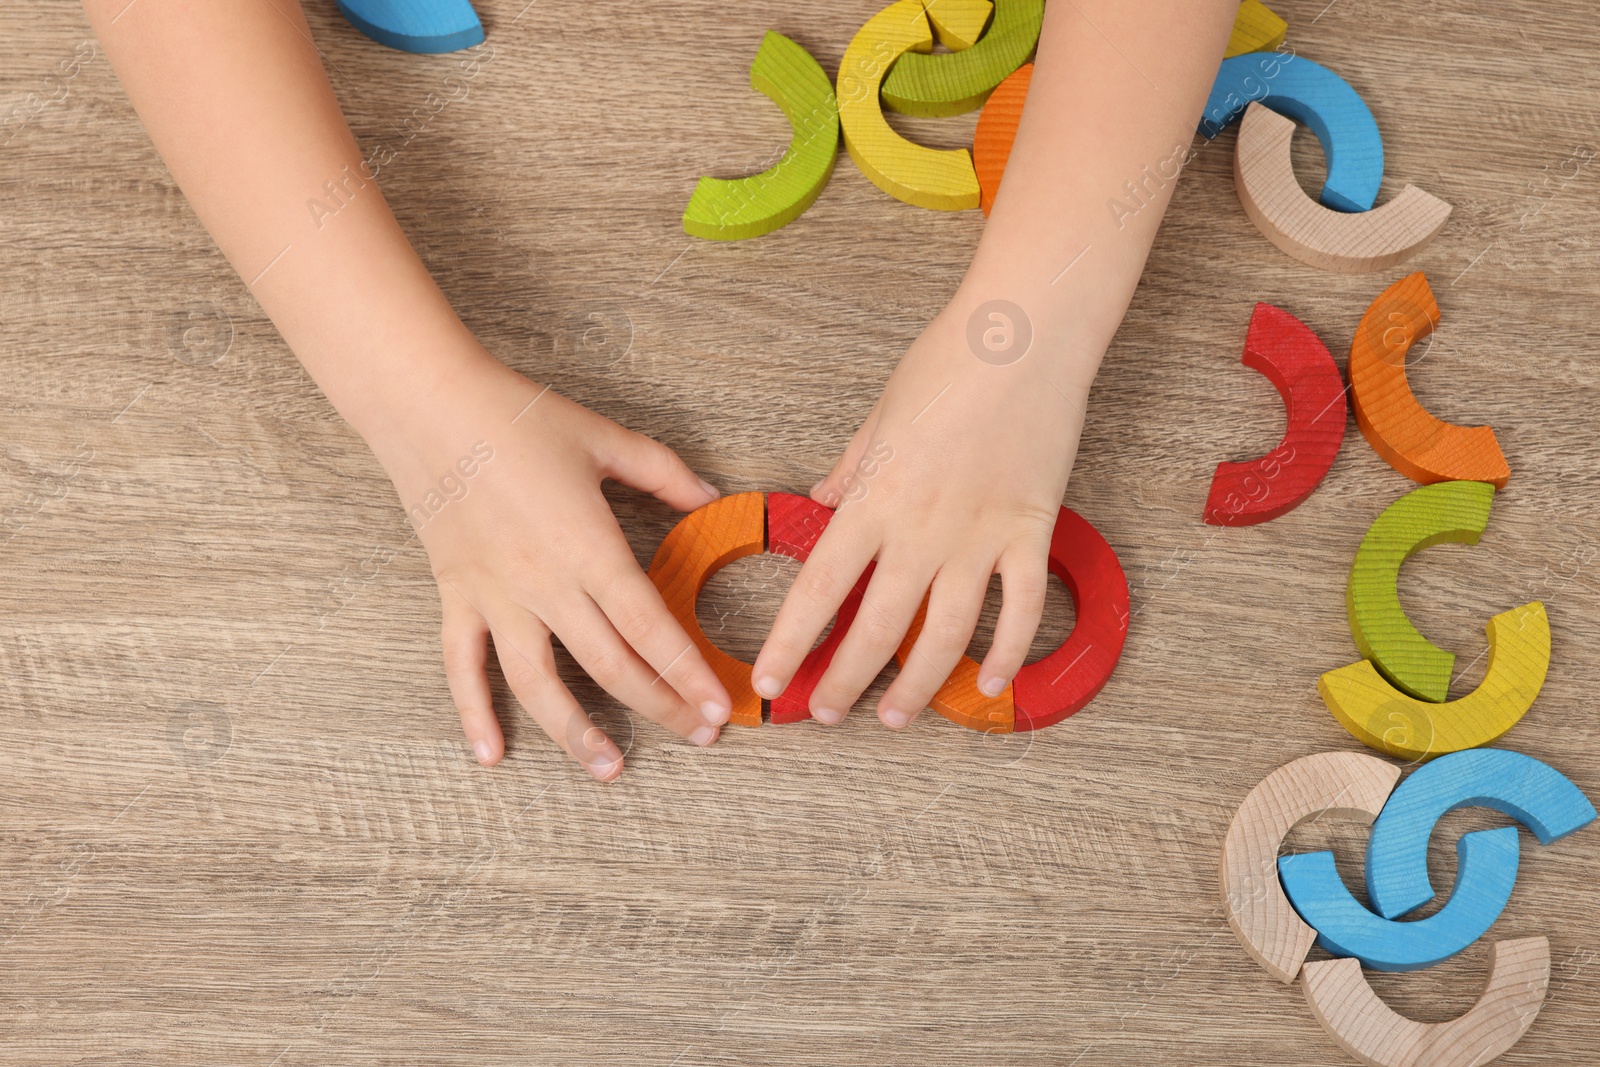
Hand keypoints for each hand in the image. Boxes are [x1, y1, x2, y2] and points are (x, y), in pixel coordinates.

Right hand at [375, 345, 732, 778]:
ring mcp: (496, 597)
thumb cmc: (520, 417)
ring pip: (539, 684)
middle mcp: (545, 584)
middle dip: (660, 706)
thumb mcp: (606, 439)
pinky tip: (491, 754)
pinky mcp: (456, 596)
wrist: (430, 405)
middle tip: (697, 735)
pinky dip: (474, 713)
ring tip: (610, 770)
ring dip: (576, 733)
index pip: (650, 628)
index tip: (720, 708)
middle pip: (610, 666)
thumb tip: (712, 495)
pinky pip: (463, 666)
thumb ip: (665, 474)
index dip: (688, 673)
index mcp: (590, 548)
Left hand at [751, 303, 1089, 727]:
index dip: (791, 644)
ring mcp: (980, 536)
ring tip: (895, 718)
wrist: (1024, 336)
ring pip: (945, 635)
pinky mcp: (1031, 532)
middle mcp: (921, 529)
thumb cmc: (947, 363)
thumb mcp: (877, 415)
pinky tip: (989, 684)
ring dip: (917, 685)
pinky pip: (1020, 609)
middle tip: (825, 715)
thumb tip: (822, 498)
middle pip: (877, 627)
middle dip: (845, 682)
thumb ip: (850, 468)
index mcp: (873, 499)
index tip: (770, 682)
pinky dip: (1008, 653)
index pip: (818, 589)